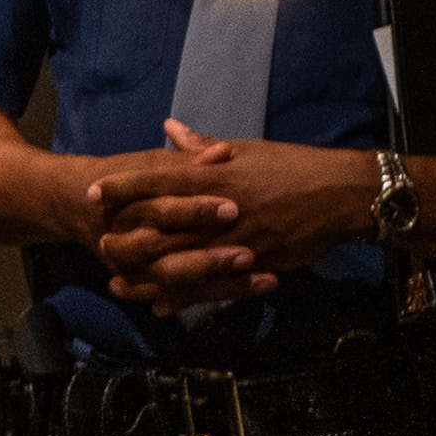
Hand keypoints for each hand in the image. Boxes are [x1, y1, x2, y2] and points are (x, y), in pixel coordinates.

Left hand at [89, 134, 365, 307]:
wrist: (344, 196)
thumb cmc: (294, 167)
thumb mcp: (248, 150)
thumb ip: (202, 147)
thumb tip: (170, 129)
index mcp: (215, 177)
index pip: (157, 180)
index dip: (121, 187)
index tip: (92, 193)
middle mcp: (218, 210)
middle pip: (157, 228)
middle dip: (124, 239)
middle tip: (99, 244)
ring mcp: (234, 241)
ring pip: (177, 264)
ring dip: (144, 276)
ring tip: (117, 283)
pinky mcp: (251, 264)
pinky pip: (209, 286)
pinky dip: (183, 298)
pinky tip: (161, 306)